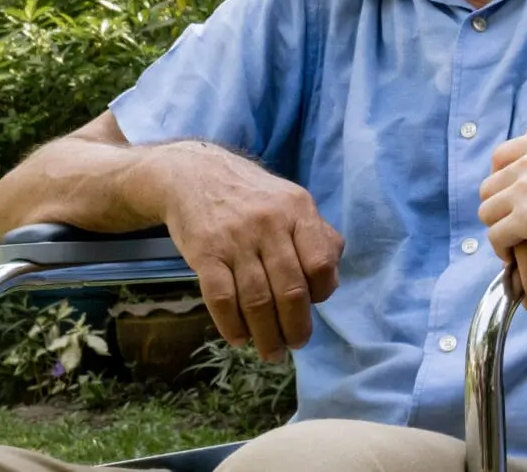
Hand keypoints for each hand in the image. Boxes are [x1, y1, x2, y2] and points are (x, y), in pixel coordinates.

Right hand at [144, 142, 343, 361]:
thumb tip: (332, 278)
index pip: (321, 262)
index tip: (315, 306)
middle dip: (296, 326)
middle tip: (295, 344)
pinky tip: (239, 338)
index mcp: (298, 210)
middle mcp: (269, 223)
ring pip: (257, 299)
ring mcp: (236, 238)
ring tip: (271, 351)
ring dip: (266, 334)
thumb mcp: (291, 202)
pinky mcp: (205, 252)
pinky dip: (232, 325)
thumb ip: (317, 235)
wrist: (195, 175)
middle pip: (290, 289)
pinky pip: (221, 298)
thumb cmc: (252, 197)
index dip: (322, 292)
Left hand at [480, 57, 526, 275]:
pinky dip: (505, 249)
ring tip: (521, 243)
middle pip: (492, 183)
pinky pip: (498, 236)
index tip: (524, 200)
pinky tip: (524, 256)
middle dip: (501, 205)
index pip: (504, 157)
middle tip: (520, 225)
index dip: (509, 181)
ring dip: (500, 227)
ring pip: (489, 210)